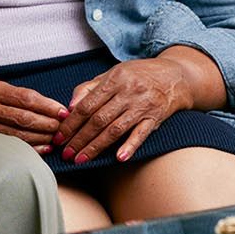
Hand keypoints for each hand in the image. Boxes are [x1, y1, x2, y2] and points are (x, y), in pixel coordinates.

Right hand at [0, 79, 65, 151]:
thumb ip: (13, 94)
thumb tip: (44, 105)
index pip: (25, 97)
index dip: (46, 105)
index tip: (62, 110)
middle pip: (24, 116)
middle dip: (47, 123)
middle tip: (64, 127)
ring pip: (18, 132)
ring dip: (41, 137)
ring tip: (57, 138)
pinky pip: (10, 141)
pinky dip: (28, 145)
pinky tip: (42, 148)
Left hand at [55, 57, 191, 163]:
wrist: (175, 76)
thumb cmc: (137, 75)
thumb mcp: (112, 74)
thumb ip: (88, 88)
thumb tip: (69, 107)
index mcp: (113, 80)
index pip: (86, 105)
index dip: (71, 122)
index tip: (59, 136)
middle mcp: (127, 93)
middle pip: (98, 120)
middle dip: (79, 138)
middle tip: (66, 153)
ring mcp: (142, 106)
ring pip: (115, 129)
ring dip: (96, 146)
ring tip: (81, 159)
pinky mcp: (156, 118)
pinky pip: (141, 134)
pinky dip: (130, 146)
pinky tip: (118, 158)